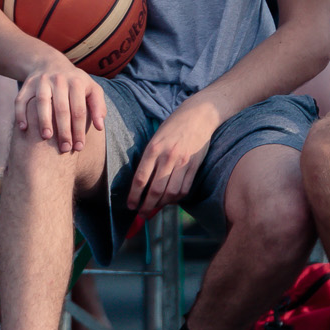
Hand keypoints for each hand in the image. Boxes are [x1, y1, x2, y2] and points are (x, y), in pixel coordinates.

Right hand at [13, 51, 105, 153]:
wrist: (50, 63)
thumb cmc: (75, 83)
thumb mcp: (91, 89)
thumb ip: (99, 106)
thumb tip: (99, 127)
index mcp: (77, 82)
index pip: (79, 110)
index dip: (80, 129)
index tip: (79, 147)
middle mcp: (59, 80)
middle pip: (62, 108)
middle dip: (64, 130)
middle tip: (65, 148)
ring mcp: (42, 81)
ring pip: (42, 102)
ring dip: (44, 120)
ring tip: (46, 138)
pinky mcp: (27, 84)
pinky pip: (21, 99)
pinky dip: (21, 113)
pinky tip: (24, 128)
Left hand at [127, 99, 218, 216]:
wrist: (199, 115)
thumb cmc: (173, 126)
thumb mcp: (156, 138)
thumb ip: (149, 159)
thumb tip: (143, 184)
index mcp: (154, 149)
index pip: (141, 178)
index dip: (134, 196)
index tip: (131, 206)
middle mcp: (168, 157)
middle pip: (155, 190)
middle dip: (147, 206)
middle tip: (142, 214)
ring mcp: (183, 162)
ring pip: (170, 192)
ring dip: (162, 204)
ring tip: (156, 207)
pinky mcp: (195, 166)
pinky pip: (184, 188)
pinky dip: (176, 198)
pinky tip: (171, 199)